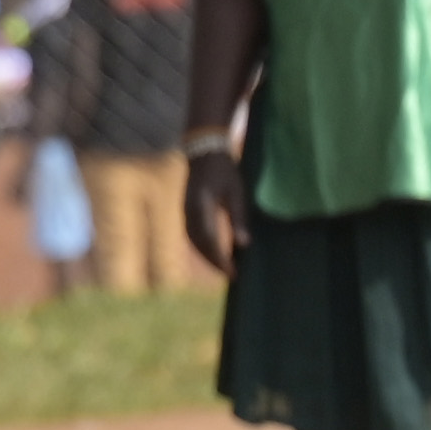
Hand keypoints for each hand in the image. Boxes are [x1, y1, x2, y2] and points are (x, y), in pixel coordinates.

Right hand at [182, 148, 243, 277]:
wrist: (204, 153)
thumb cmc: (224, 171)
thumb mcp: (236, 192)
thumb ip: (238, 217)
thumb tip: (244, 245)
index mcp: (202, 207)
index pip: (211, 241)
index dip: (222, 259)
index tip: (234, 273)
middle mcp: (189, 212)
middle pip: (200, 245)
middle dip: (215, 262)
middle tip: (232, 276)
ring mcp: (185, 212)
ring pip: (195, 242)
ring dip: (208, 257)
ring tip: (224, 268)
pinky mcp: (187, 212)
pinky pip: (193, 235)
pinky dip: (203, 247)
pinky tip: (213, 253)